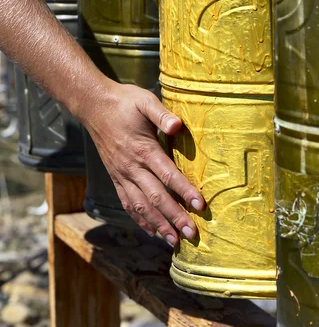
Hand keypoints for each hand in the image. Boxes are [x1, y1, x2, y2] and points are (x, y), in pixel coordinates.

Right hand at [78, 80, 204, 244]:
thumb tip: (178, 126)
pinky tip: (151, 230)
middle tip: (192, 234)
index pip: (167, 174)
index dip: (184, 191)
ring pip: (141, 205)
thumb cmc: (124, 102)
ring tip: (174, 242)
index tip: (200, 205)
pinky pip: (127, 202)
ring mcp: (122, 174)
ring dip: (158, 225)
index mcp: (143, 149)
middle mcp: (131, 167)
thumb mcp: (145, 101)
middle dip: (174, 217)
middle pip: (156, 197)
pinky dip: (139, 219)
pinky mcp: (116, 177)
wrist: (94, 106)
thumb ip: (162, 114)